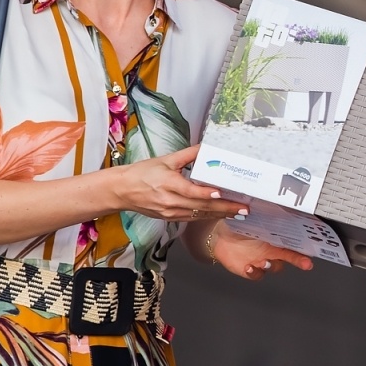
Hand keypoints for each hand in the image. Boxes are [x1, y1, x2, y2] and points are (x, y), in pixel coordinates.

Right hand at [113, 145, 246, 221]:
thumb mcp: (166, 160)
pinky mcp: (170, 218)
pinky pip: (193, 218)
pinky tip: (221, 214)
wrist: (122, 191)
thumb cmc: (142, 173)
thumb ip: (188, 154)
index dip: (207, 194)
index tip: (222, 193)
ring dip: (220, 214)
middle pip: (201, 206)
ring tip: (238, 213)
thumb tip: (207, 147)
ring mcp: (170, 212)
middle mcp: (170, 201)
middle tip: (243, 208)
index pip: (191, 191)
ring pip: (199, 214)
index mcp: (168, 184)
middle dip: (224, 208)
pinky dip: (208, 216)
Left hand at [207, 221, 313, 279]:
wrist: (219, 235)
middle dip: (300, 260)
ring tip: (265, 262)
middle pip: (291, 257)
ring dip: (272, 265)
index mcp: (276, 236)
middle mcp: (272, 250)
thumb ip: (262, 213)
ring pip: (274, 267)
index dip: (305, 245)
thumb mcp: (251, 216)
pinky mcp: (249, 269)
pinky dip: (255, 272)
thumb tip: (272, 200)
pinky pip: (257, 275)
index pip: (295, 241)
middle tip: (307, 263)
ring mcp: (262, 260)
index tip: (314, 247)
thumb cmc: (238, 224)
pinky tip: (250, 267)